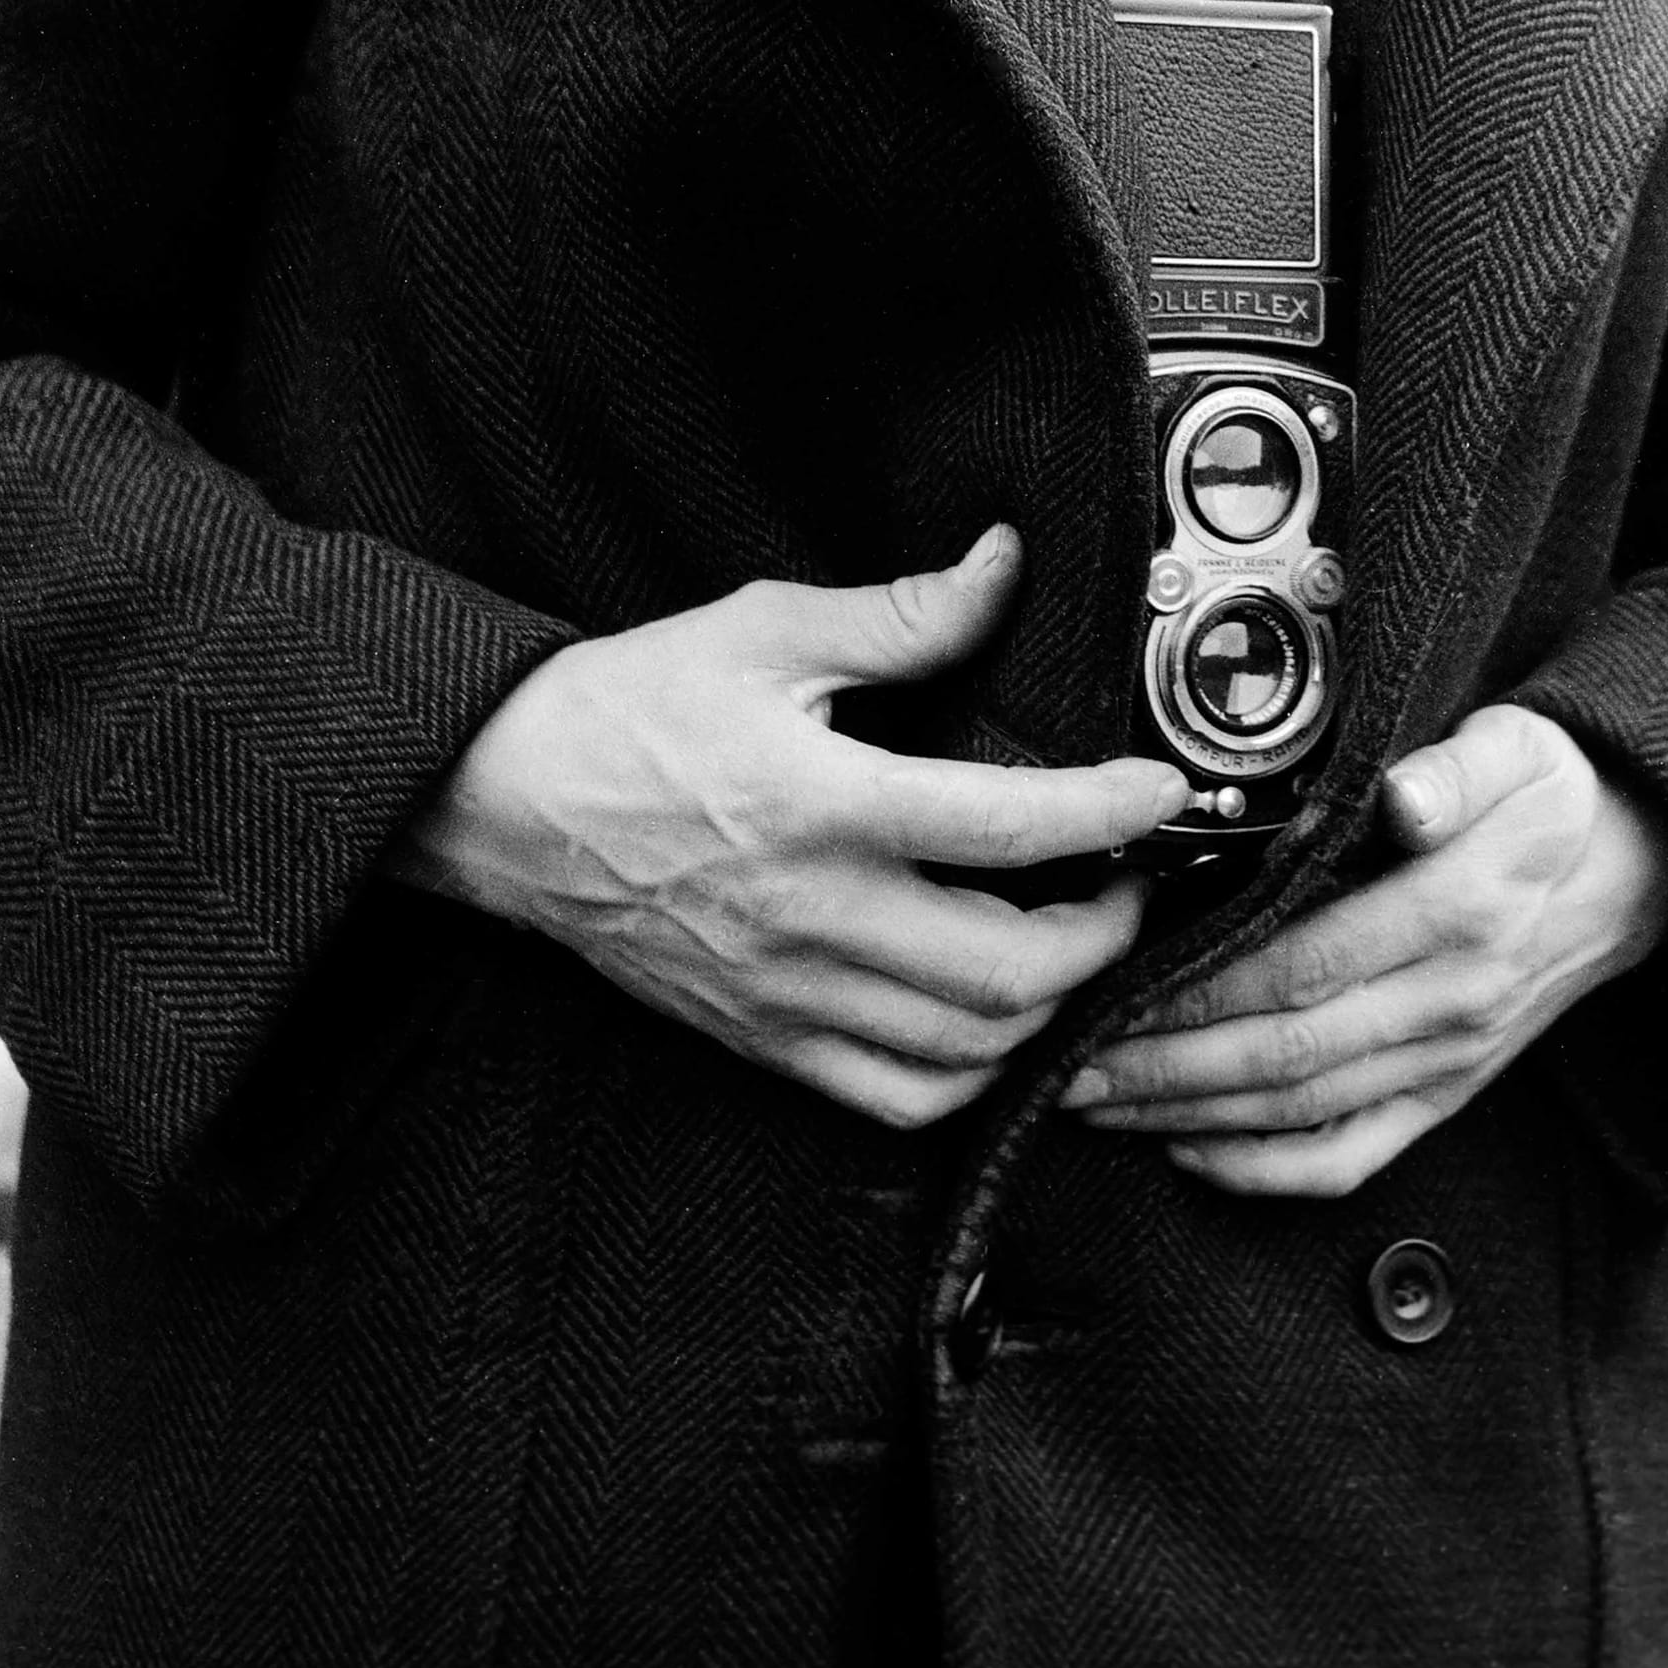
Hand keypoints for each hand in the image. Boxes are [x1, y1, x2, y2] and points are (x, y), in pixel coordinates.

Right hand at [400, 526, 1187, 1131]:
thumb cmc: (634, 704)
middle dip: (1101, 932)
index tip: (1163, 791)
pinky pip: (892, 1097)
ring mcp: (784, 994)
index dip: (1109, 812)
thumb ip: (901, 614)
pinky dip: (967, 1071)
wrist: (504, 800)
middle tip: (1128, 874)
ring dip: (1044, 1006)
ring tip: (1070, 937)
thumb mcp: (765, 628)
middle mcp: (812, 918)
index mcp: (821, 807)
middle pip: (1007, 971)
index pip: (1007, 829)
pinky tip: (989, 1012)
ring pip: (963, 1051)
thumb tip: (1004, 569)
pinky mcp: (760, 1039)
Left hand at [1062, 706, 1667, 1198]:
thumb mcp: (1522, 747)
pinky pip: (1353, 1154)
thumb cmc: (1556, 791)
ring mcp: (1452, 1059)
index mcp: (1464, 910)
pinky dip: (1266, 1172)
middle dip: (1163, 1065)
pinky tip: (1191, 1154)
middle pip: (1285, 1052)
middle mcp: (1454, 1000)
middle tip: (1063, 1064)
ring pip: (1302, 1111)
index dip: (1202, 985)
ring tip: (1094, 1104)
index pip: (1306, 962)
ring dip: (1189, 1116)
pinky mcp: (1450, 1094)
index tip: (1113, 984)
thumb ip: (1460, 768)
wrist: (1643, 866)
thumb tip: (1403, 796)